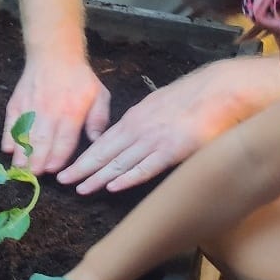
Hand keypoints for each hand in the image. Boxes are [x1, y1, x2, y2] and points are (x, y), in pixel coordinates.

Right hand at [4, 57, 109, 174]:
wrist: (54, 53)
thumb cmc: (79, 77)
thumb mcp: (99, 95)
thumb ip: (99, 119)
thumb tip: (95, 140)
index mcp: (72, 112)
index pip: (64, 140)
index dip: (57, 156)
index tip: (52, 170)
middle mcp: (50, 111)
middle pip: (42, 140)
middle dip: (37, 160)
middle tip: (33, 175)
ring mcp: (31, 106)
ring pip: (25, 133)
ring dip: (21, 153)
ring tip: (19, 168)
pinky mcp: (17, 102)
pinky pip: (11, 121)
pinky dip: (8, 135)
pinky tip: (7, 149)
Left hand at [57, 59, 252, 193]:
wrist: (218, 90)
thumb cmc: (193, 97)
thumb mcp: (159, 106)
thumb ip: (145, 121)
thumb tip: (134, 134)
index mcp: (135, 118)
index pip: (103, 141)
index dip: (85, 156)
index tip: (70, 168)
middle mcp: (139, 129)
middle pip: (104, 152)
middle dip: (82, 167)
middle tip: (62, 181)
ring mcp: (154, 140)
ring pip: (120, 162)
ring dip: (98, 177)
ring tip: (79, 189)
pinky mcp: (172, 150)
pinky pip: (146, 167)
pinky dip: (128, 178)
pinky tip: (112, 187)